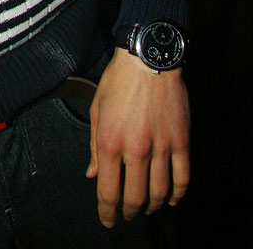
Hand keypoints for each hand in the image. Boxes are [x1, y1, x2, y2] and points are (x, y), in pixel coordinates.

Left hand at [86, 48, 189, 227]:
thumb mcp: (97, 109)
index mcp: (110, 141)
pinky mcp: (181, 140)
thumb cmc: (119, 80)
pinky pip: (183, 177)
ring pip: (160, 193)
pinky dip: (178, 193)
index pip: (108, 191)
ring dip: (153, 206)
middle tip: (127, 215)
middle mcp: (135, 149)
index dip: (107, 211)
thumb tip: (93, 174)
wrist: (147, 58)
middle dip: (129, 212)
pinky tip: (172, 198)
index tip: (107, 219)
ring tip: (148, 208)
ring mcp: (161, 146)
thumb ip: (94, 145)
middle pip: (135, 198)